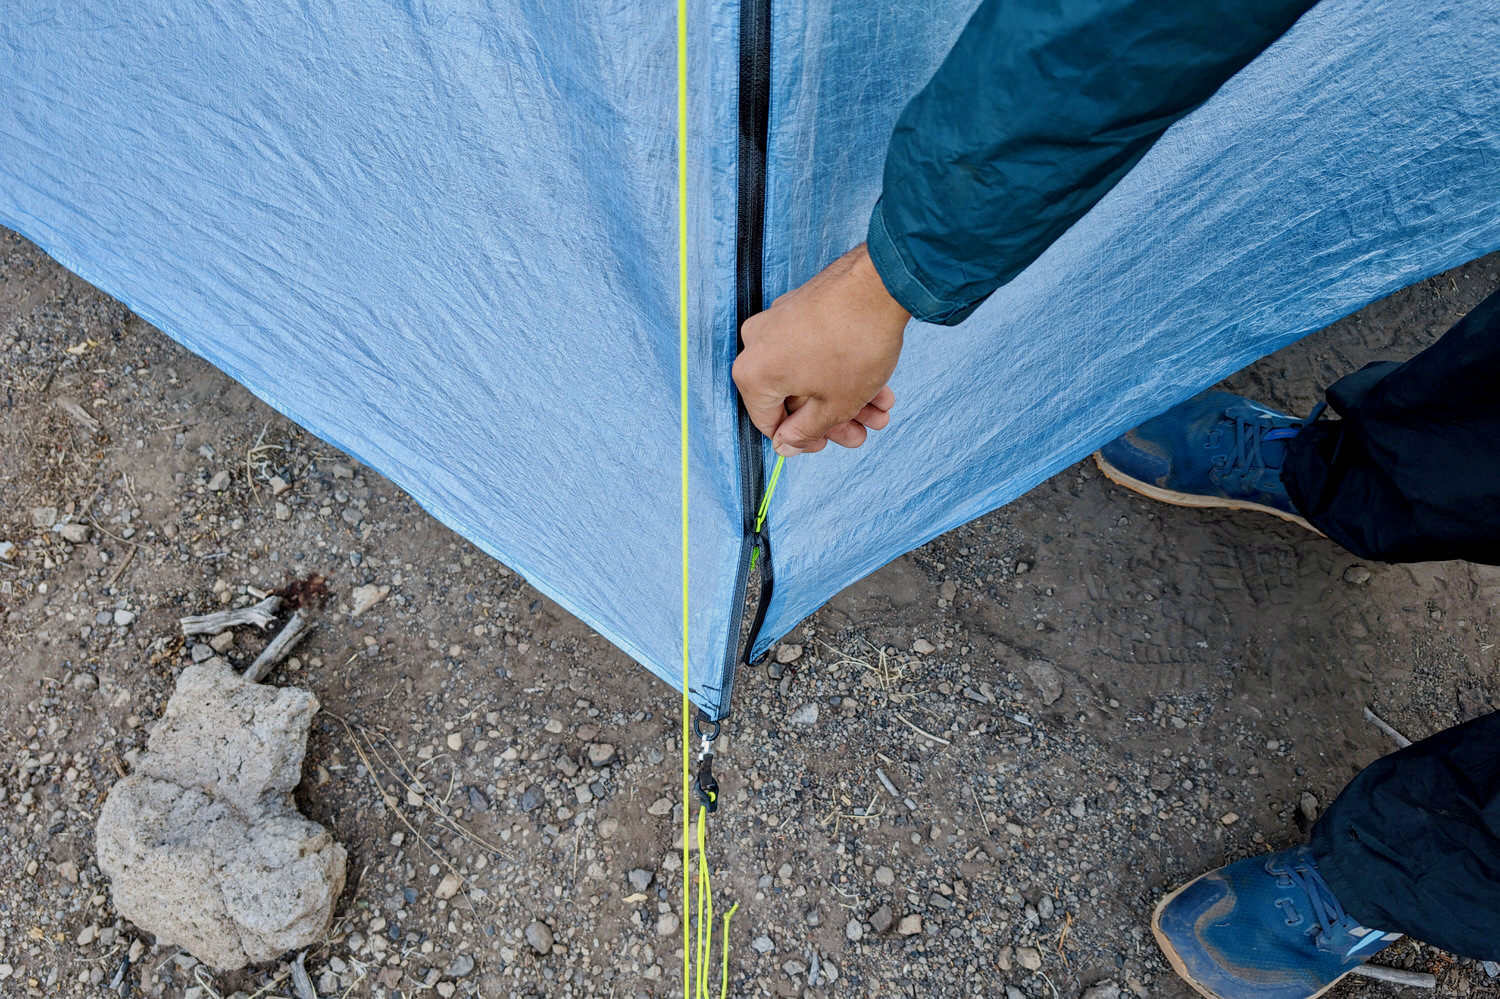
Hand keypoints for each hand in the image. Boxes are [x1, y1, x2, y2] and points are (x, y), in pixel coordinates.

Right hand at [733, 244, 908, 455]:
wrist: (880, 285)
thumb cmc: (853, 346)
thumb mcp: (833, 405)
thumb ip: (805, 431)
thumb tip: (785, 445)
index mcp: (753, 374)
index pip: (769, 423)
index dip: (801, 440)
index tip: (827, 442)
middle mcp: (757, 345)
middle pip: (793, 398)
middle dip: (834, 419)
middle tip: (862, 430)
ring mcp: (779, 322)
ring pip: (810, 374)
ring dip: (847, 398)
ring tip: (880, 409)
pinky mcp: (801, 307)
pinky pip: (815, 350)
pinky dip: (842, 370)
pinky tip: (877, 385)